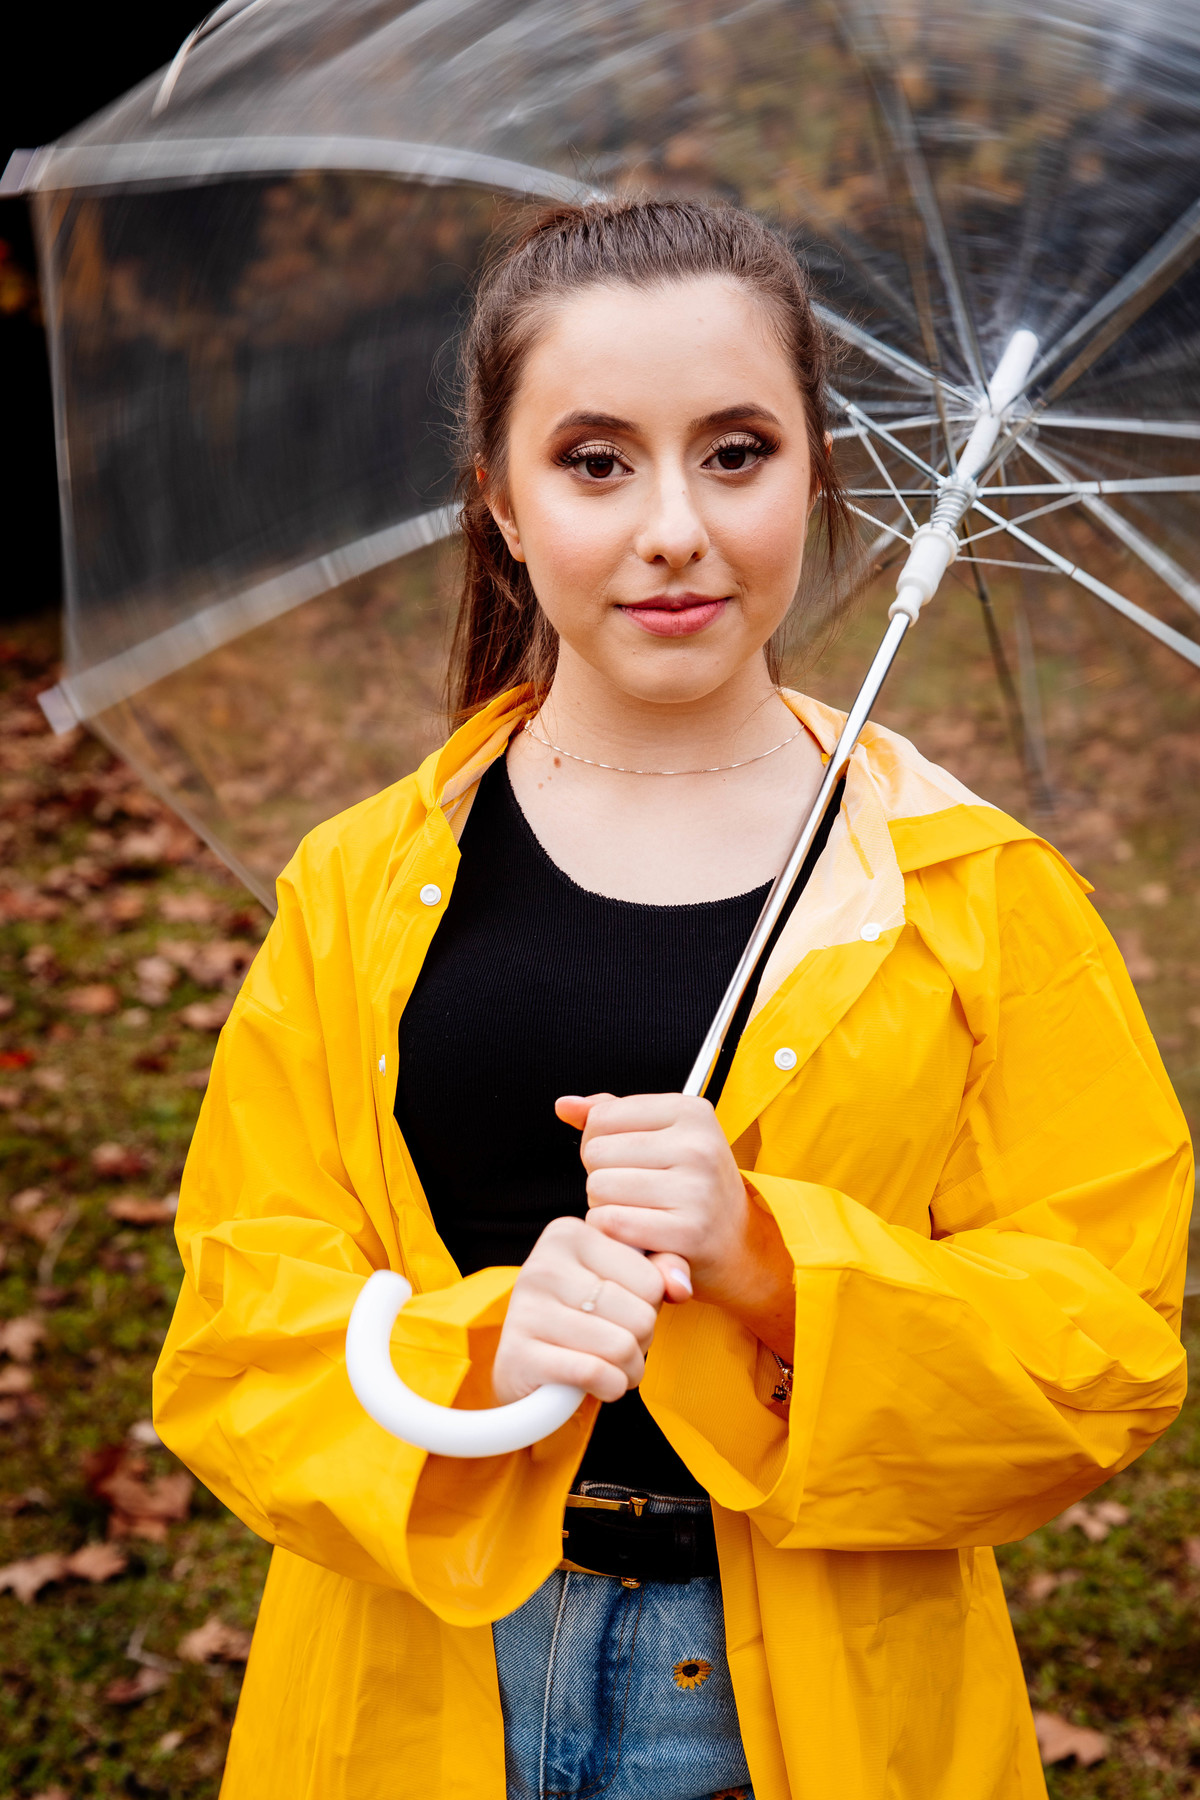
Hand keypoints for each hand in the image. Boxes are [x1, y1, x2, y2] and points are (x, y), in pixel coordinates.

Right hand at [491, 1215, 667, 1405]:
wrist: (528, 1367)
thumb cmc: (585, 1317)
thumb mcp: (622, 1283)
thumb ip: (660, 1271)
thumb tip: (681, 1286)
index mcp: (567, 1234)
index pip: (651, 1280)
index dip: (651, 1308)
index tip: (628, 1312)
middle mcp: (542, 1264)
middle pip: (640, 1316)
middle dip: (642, 1342)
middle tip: (622, 1344)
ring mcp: (526, 1309)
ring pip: (621, 1347)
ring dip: (629, 1369)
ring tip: (614, 1366)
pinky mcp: (518, 1354)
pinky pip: (594, 1373)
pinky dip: (609, 1387)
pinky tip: (599, 1383)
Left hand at [558, 1091, 795, 1358]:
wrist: (737, 1246)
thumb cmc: (691, 1187)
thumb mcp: (663, 1138)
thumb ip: (611, 1115)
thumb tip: (565, 1105)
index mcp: (691, 1111)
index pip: (602, 1117)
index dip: (600, 1143)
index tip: (629, 1161)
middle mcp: (698, 1145)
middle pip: (596, 1153)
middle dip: (603, 1176)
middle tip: (636, 1193)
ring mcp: (696, 1188)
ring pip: (598, 1188)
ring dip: (605, 1206)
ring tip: (638, 1212)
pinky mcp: (687, 1232)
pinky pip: (610, 1223)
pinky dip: (611, 1233)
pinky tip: (635, 1234)